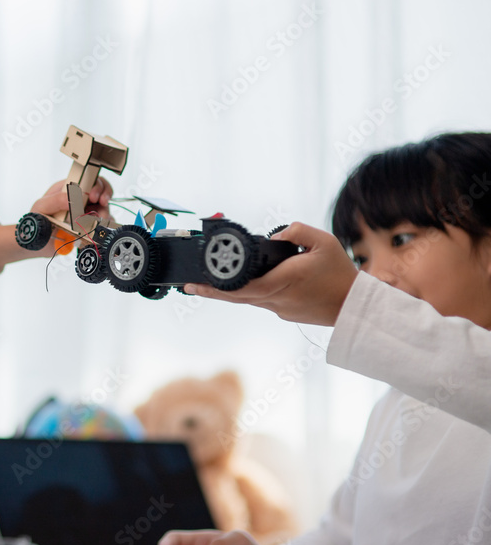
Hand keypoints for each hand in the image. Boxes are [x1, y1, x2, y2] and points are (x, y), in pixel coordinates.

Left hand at [0, 177, 112, 268]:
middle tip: (101, 204)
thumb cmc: (36, 221)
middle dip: (104, 196)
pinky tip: (98, 229)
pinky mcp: (88, 228)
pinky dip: (105, 226)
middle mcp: (79, 200)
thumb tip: (72, 198)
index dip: (96, 184)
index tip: (94, 196)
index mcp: (69, 190)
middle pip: (101, 192)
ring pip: (104, 208)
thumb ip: (55, 200)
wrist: (36, 244)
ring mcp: (85, 214)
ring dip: (105, 213)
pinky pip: (102, 225)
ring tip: (98, 221)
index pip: (88, 179)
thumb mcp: (41, 207)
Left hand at [182, 222, 358, 325]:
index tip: (197, 283)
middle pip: (236, 296)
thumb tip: (274, 236)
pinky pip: (260, 301)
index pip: (243, 286)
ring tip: (204, 284)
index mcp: (284, 281)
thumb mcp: (323, 241)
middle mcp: (277, 298)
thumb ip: (297, 231)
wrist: (355, 306)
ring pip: (246, 299)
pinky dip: (246, 293)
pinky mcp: (284, 313)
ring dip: (226, 292)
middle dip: (211, 291)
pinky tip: (237, 286)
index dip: (217, 286)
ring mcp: (279, 309)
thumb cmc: (340, 273)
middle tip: (188, 285)